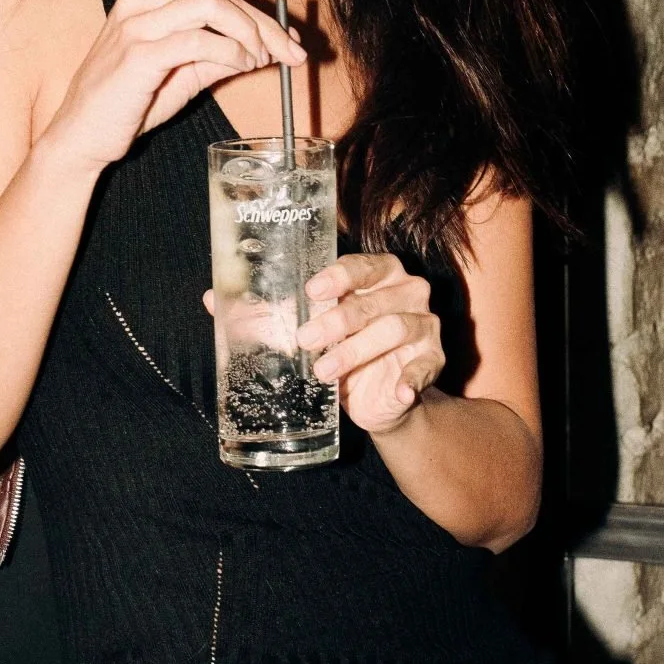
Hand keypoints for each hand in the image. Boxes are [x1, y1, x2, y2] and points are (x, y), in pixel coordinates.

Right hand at [42, 0, 305, 174]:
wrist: (84, 134)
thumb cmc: (131, 98)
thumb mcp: (184, 68)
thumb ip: (222, 51)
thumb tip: (271, 45)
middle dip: (266, 16)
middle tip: (293, 48)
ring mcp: (136, 21)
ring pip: (213, 6)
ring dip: (250, 34)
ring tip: (260, 61)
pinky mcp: (138, 53)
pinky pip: (200, 40)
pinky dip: (231, 52)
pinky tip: (241, 66)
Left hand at [297, 252, 442, 433]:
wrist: (378, 397)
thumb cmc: (347, 350)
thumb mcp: (320, 331)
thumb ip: (289, 317)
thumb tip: (230, 306)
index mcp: (382, 274)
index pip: (362, 267)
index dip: (338, 277)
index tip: (312, 292)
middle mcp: (409, 292)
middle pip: (372, 301)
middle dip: (336, 321)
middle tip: (305, 339)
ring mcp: (425, 324)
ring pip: (394, 328)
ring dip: (356, 350)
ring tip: (324, 370)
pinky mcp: (434, 358)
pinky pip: (424, 366)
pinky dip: (411, 380)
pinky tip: (399, 392)